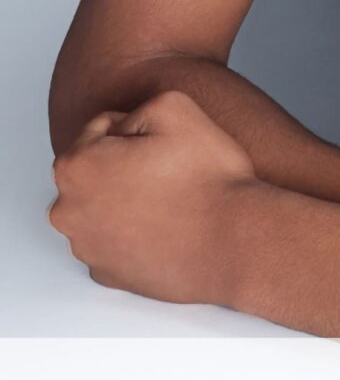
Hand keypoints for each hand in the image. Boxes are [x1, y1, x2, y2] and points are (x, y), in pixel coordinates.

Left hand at [48, 90, 258, 305]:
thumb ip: (135, 107)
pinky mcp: (107, 274)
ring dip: (129, 199)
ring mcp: (86, 248)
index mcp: (77, 166)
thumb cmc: (205, 180)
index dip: (141, 129)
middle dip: (125, 164)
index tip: (166, 143)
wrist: (231, 243)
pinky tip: (167, 227)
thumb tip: (125, 127)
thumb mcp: (175, 105)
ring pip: (104, 207)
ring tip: (173, 199)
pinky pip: (115, 241)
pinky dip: (134, 232)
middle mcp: (68, 211)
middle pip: (96, 170)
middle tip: (170, 169)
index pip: (101, 129)